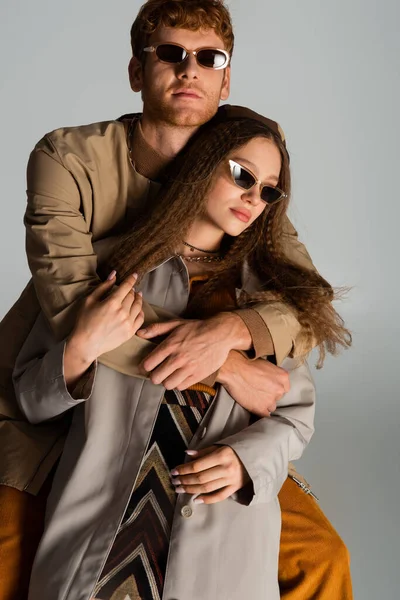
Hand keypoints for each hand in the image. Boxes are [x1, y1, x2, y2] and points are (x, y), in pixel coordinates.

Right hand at [66, 272, 143, 366]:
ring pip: (138, 306)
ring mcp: (128, 323)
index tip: (135, 274)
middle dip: (132, 290)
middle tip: (130, 288)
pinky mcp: (130, 332)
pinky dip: (140, 312)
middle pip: (132, 296)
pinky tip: (138, 309)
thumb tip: (114, 274)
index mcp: (112, 303)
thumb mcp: (90, 300)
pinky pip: (140, 319)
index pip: (126, 287)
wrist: (86, 344)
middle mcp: (123, 312)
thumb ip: (103, 286)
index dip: (131, 279)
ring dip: (138, 299)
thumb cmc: (84, 321)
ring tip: (136, 296)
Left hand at [136, 313, 251, 389]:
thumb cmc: (197, 328)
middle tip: (157, 372)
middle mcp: (178, 358)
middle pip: (156, 378)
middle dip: (154, 376)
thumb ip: (156, 329)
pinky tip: (180, 376)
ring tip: (169, 375)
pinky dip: (178, 383)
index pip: (148, 364)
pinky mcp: (198, 375)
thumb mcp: (176, 324)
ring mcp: (189, 368)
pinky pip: (181, 386)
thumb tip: (139, 333)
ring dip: (166, 381)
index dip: (145, 366)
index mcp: (170, 345)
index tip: (147, 366)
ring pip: (168, 384)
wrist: (221, 334)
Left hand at [171, 445, 249, 504]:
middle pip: (200, 478)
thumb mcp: (220, 446)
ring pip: (207, 488)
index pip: (198, 465)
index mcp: (222, 455)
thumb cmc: (235, 450)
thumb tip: (187, 454)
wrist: (256, 456)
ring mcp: (231, 480)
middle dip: (185, 480)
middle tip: (174, 482)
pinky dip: (207, 499)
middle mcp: (226, 469)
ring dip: (191, 489)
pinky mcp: (235, 488)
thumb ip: (203, 451)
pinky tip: (196, 499)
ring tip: (180, 489)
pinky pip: (219, 496)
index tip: (173, 471)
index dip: (183, 469)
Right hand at [217, 351, 289, 416]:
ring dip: (264, 404)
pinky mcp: (261, 409)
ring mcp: (271, 400)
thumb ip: (273, 375)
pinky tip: (253, 406)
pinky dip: (259, 412)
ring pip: (271, 407)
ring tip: (253, 398)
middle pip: (278, 397)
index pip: (284, 388)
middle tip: (258, 391)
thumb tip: (272, 381)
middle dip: (269, 395)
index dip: (274, 388)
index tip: (268, 387)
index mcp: (283, 377)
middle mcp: (280, 389)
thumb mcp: (266, 365)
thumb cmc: (247, 363)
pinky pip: (264, 415)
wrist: (233, 369)